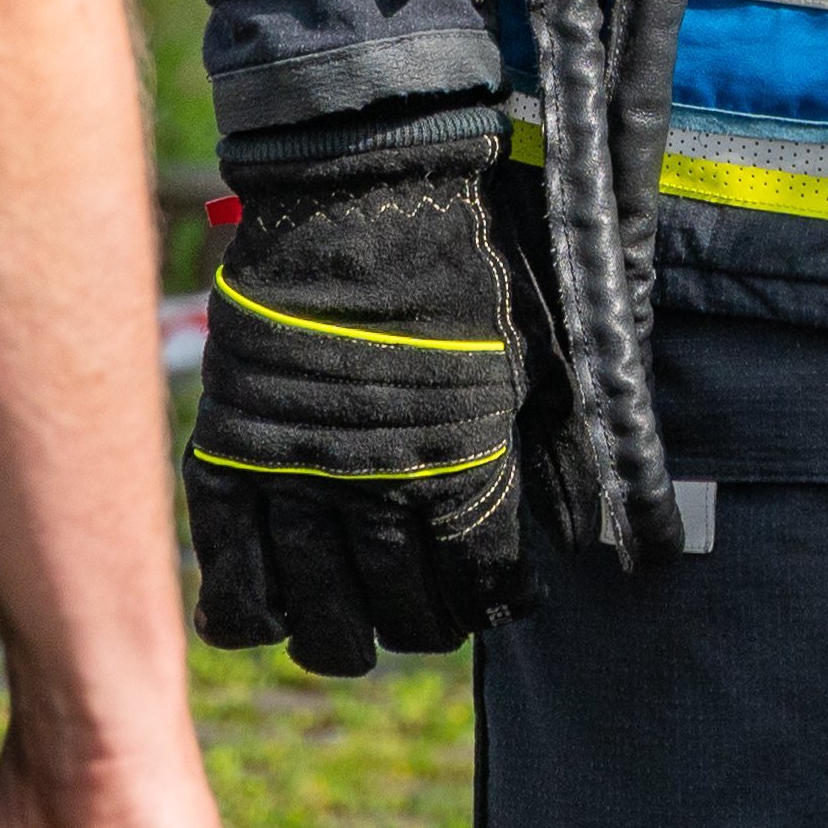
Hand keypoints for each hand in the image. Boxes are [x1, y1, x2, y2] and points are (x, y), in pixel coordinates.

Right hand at [184, 151, 537, 676]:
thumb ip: (558, 454)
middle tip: (427, 609)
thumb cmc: (465, 263)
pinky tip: (266, 618)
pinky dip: (246, 610)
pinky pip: (230, 567)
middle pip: (401, 617)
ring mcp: (298, 474)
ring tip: (350, 633)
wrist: (362, 188)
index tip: (500, 596)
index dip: (496, 603)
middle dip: (424, 626)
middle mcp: (378, 488)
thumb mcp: (539, 357)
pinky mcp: (233, 452)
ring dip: (340, 639)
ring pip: (316, 613)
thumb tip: (597, 534)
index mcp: (462, 468)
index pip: (481, 588)